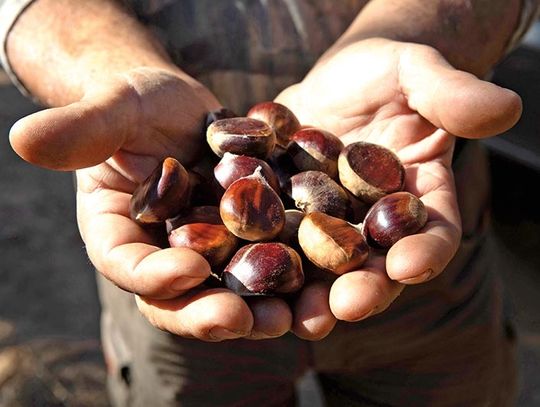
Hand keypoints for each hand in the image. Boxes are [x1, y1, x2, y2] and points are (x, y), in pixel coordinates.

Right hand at [10, 67, 330, 340]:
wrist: (186, 104)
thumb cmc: (139, 103)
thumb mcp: (114, 109)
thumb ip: (81, 128)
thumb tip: (23, 138)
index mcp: (123, 235)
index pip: (128, 265)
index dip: (151, 275)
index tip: (183, 271)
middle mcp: (167, 254)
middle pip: (184, 295)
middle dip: (210, 311)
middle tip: (240, 321)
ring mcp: (213, 251)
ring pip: (233, 290)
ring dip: (260, 308)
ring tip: (289, 318)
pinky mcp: (253, 239)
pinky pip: (274, 262)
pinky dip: (296, 275)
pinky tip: (323, 282)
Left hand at [276, 38, 521, 332]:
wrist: (338, 75)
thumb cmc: (388, 70)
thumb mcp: (419, 72)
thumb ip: (453, 95)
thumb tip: (506, 108)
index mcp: (417, 199)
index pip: (432, 234)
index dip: (425, 253)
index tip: (409, 266)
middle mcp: (374, 223)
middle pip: (373, 265)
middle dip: (360, 288)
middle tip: (344, 307)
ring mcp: (327, 223)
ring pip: (319, 268)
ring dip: (306, 293)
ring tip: (289, 315)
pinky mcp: (286, 213)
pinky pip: (271, 239)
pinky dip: (257, 258)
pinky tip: (238, 270)